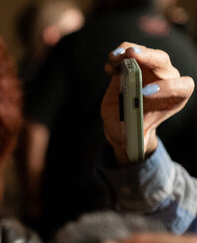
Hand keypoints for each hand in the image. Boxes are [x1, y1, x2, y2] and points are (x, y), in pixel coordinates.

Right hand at [101, 42, 194, 164]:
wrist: (125, 120)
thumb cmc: (136, 128)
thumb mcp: (139, 136)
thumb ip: (139, 137)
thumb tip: (134, 142)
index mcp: (175, 97)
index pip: (181, 86)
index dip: (166, 88)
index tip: (144, 94)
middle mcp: (165, 79)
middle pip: (162, 61)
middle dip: (148, 58)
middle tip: (132, 56)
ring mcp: (149, 69)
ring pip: (146, 53)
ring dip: (130, 52)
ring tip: (115, 56)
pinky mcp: (132, 65)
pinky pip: (128, 54)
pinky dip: (118, 56)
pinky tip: (109, 65)